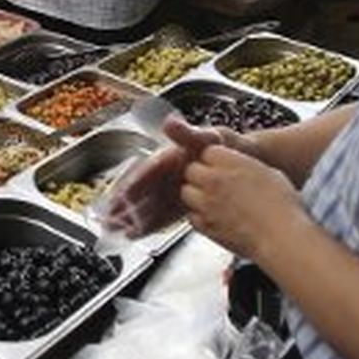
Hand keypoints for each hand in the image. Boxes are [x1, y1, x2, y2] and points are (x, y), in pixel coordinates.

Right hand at [100, 115, 224, 237]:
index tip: (122, 197)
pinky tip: (135, 234)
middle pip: (142, 191)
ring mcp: (174, 189)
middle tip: (109, 220)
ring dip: (132, 218)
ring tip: (116, 231)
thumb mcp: (210, 137)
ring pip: (148, 205)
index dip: (133, 185)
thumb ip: (188, 134)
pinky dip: (148, 225)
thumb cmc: (228, 145)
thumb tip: (168, 123)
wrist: (249, 160)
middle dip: (124, 206)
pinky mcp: (182, 202)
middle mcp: (168, 173)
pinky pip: (162, 215)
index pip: (147, 172)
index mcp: (171, 156)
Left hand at [178, 141, 306, 258]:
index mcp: (229, 163)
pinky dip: (200, 216)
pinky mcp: (205, 225)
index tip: (222, 168)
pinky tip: (216, 219)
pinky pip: (192, 216)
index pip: (207, 152)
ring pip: (186, 192)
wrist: (281, 237)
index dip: (214, 160)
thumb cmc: (282, 207)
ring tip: (214, 202)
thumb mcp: (268, 173)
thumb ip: (245, 167)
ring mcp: (206, 204)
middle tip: (214, 186)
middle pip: (191, 170)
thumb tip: (240, 167)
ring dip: (196, 195)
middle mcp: (213, 180)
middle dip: (200, 176)